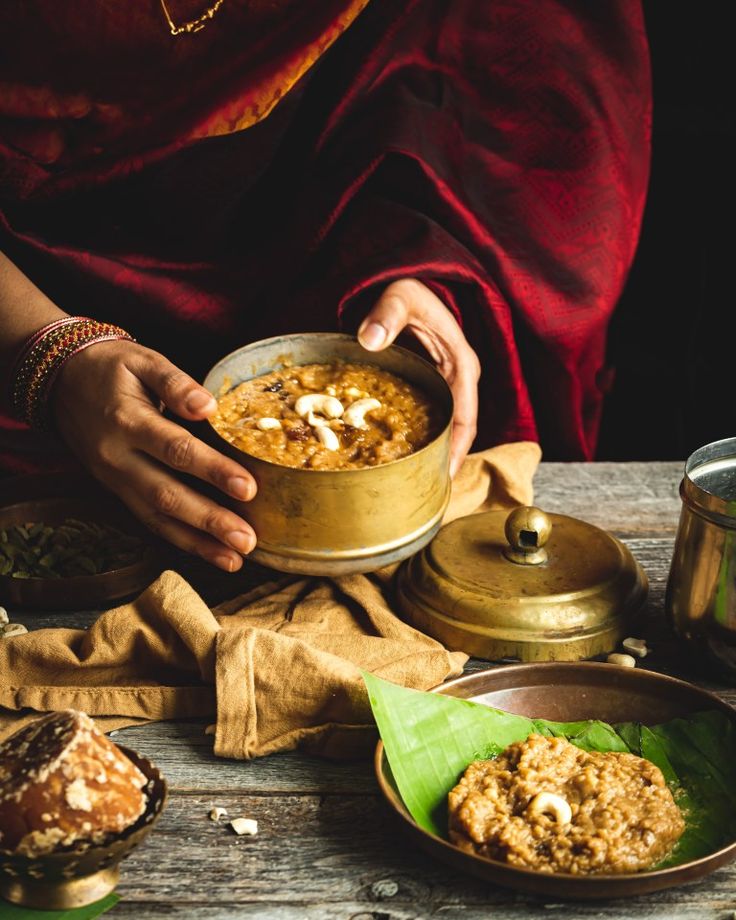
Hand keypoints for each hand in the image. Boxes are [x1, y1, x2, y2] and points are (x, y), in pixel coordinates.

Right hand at [52, 340, 256, 571]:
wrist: (60, 381)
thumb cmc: (110, 369)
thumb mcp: (141, 360)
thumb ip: (176, 382)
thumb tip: (208, 405)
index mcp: (128, 421)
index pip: (176, 450)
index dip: (213, 471)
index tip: (248, 488)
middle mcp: (118, 457)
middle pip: (167, 495)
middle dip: (209, 521)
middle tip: (247, 539)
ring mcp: (115, 480)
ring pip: (157, 518)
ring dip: (198, 543)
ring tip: (235, 560)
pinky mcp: (118, 491)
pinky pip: (150, 521)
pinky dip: (181, 541)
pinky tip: (212, 553)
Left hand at [357, 279, 479, 475]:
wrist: (406, 283)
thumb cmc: (409, 289)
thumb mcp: (401, 295)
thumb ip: (387, 314)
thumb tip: (369, 340)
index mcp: (462, 365)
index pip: (466, 417)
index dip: (457, 449)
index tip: (444, 476)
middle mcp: (458, 380)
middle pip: (457, 431)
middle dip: (444, 461)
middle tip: (424, 492)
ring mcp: (445, 385)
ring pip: (443, 428)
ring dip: (432, 454)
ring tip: (413, 485)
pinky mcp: (430, 387)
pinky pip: (429, 419)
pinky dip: (419, 439)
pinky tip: (400, 458)